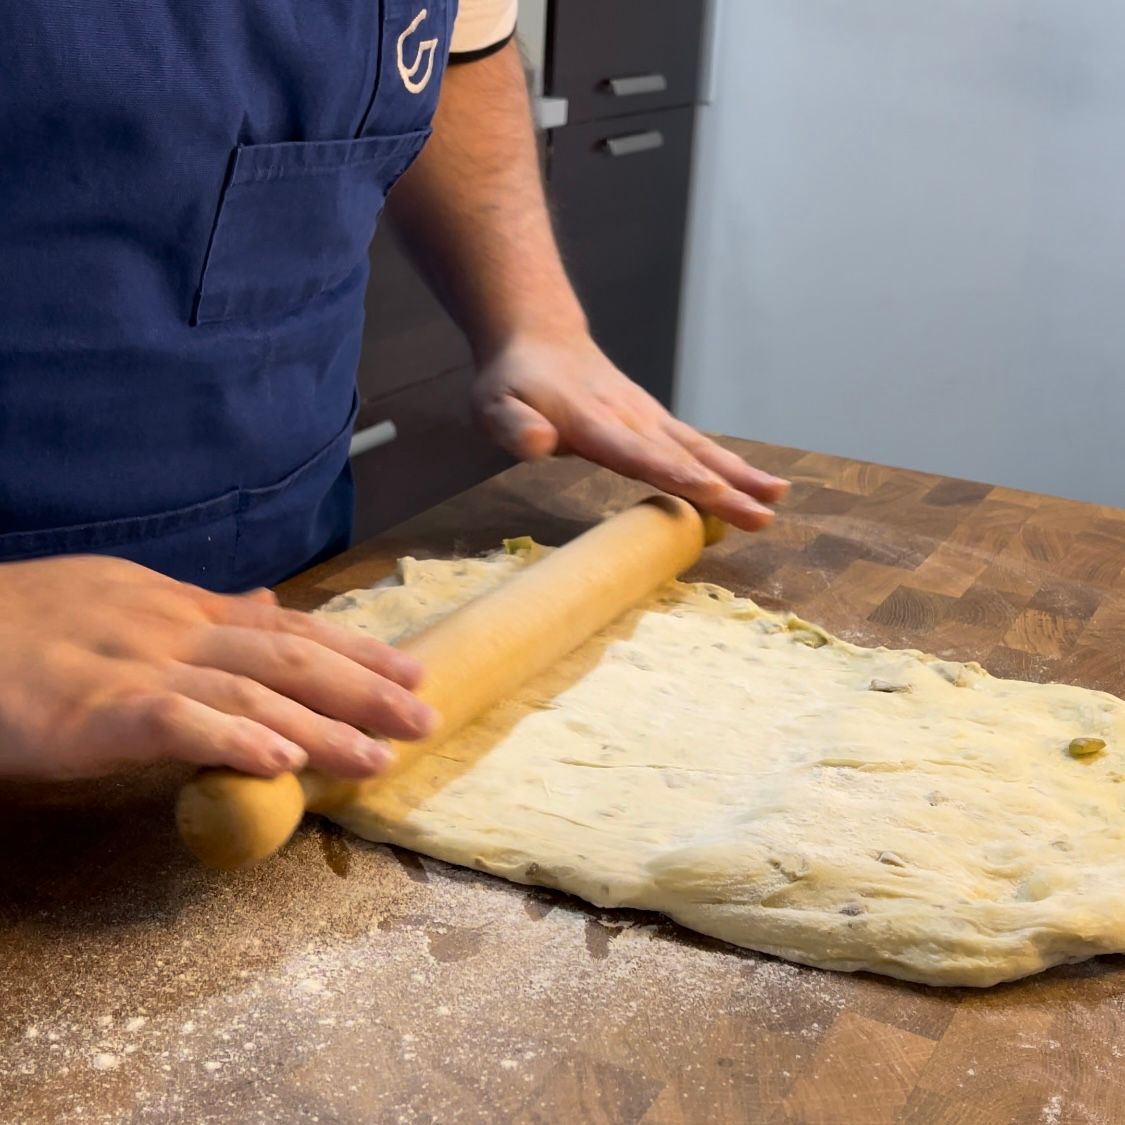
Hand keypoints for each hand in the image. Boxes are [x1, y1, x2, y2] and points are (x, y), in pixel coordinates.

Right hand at [0, 556, 435, 780]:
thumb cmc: (30, 624)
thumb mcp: (128, 600)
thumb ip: (206, 611)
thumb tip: (271, 606)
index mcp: (184, 609)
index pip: (289, 629)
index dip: (356, 652)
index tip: (412, 672)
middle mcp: (176, 631)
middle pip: (288, 659)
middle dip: (363, 690)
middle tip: (424, 718)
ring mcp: (137, 667)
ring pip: (249, 693)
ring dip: (320, 726)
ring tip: (376, 756)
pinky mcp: (94, 711)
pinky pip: (176, 724)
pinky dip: (232, 741)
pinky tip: (281, 763)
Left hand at [473, 333, 788, 529]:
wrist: (538, 337)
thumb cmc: (513, 382)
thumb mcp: (494, 405)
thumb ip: (514, 426)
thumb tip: (536, 445)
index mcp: (595, 423)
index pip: (643, 455)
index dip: (680, 478)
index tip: (717, 497)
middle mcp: (631, 420)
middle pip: (684, 457)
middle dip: (726, 488)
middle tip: (765, 516)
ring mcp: (647, 418)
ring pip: (699, 448)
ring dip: (739, 474)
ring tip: (778, 498)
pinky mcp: (653, 421)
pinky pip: (694, 445)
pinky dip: (726, 464)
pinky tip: (754, 483)